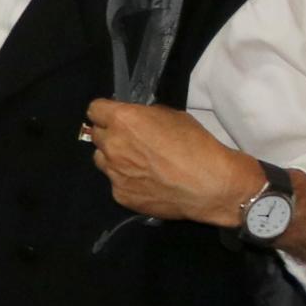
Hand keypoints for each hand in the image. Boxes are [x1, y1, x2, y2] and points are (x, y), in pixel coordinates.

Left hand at [81, 102, 263, 225]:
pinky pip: (116, 183)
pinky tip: (148, 184)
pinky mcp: (120, 195)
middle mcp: (112, 145)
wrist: (210, 185)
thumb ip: (145, 116)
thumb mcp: (171, 116)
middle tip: (132, 142)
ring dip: (115, 159)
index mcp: (122, 120)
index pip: (95, 110)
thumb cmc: (195, 144)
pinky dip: (127, 181)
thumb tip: (136, 121)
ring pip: (102, 160)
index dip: (106, 113)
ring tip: (139, 165)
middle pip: (97, 135)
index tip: (116, 118)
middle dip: (111, 135)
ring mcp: (114, 173)